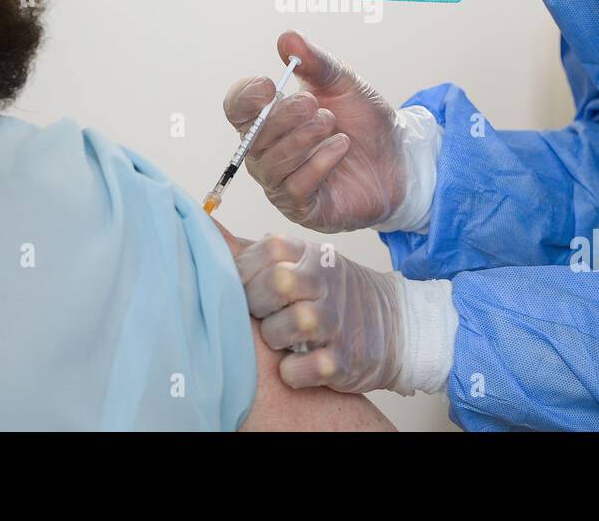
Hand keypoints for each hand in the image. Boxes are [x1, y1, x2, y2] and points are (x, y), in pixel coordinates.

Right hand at [222, 31, 405, 231]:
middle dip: (283, 117)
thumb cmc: (364, 122)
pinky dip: (318, 163)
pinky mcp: (302, 207)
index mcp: (269, 117)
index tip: (271, 86)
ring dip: (301, 140)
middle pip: (252, 136)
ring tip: (330, 123)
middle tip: (315, 105)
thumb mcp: (343, 84)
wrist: (399, 158)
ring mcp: (282, 181)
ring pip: (270, 164)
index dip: (246, 96)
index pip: (237, 107)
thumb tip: (286, 38)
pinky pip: (295, 188)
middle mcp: (267, 151)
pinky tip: (341, 146)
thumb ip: (315, 62)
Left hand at [236, 234, 404, 393]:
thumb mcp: (301, 261)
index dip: (247, 271)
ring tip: (280, 340)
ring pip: (293, 324)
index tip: (242, 288)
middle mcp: (326, 284)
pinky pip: (307, 368)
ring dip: (275, 337)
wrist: (395, 327)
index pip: (269, 250)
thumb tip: (203, 226)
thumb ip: (254, 252)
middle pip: (278, 283)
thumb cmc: (332, 294)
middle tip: (261, 315)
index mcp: (310, 256)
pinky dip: (293, 371)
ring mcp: (338, 322)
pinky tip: (294, 365)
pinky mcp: (345, 361)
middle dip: (258, 304)